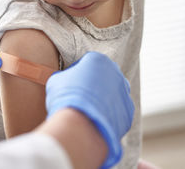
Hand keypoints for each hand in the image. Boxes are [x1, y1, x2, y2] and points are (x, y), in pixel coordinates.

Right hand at [45, 52, 133, 168]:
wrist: (79, 125)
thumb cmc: (66, 98)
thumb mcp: (55, 81)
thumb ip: (63, 76)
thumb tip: (64, 80)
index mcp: (98, 60)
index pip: (86, 62)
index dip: (76, 72)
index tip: (70, 82)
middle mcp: (115, 72)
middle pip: (103, 75)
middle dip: (92, 83)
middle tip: (80, 95)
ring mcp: (124, 92)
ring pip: (112, 92)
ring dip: (102, 97)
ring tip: (88, 109)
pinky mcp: (128, 110)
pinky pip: (117, 109)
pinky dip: (108, 113)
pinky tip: (96, 119)